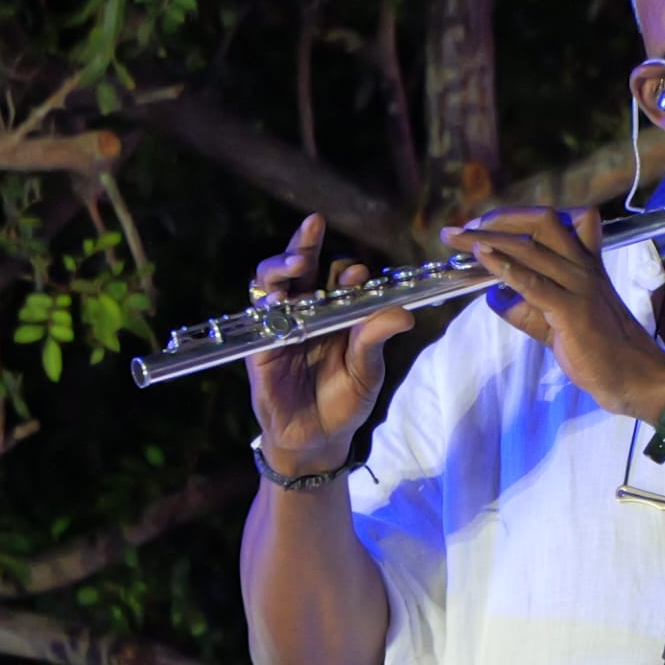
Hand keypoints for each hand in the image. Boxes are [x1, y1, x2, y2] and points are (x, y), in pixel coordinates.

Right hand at [245, 213, 414, 475]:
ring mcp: (281, 324)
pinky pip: (259, 317)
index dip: (349, 272)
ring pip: (273, 280)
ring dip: (282, 263)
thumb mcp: (367, 370)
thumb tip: (405, 313)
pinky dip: (267, 303)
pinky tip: (279, 298)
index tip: (362, 276)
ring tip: (298, 260)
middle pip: (301, 265)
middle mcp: (307, 310)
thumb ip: (376, 339)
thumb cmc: (346, 400)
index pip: (339, 276)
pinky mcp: (260, 345)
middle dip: (305, 242)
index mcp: (337, 311)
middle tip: (315, 225)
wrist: (317, 439)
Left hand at [441, 207, 664, 419]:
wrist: (633, 377)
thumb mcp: (558, 322)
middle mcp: (583, 266)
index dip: (515, 217)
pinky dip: (506, 268)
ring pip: (531, 248)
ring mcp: (579, 285)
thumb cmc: (599, 350)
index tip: (483, 225)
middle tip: (461, 229)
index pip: (554, 222)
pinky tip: (483, 259)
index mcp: (585, 263)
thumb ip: (528, 307)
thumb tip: (494, 298)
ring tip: (457, 237)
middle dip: (497, 220)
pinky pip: (535, 283)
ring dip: (488, 240)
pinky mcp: (572, 310)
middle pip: (541, 223)